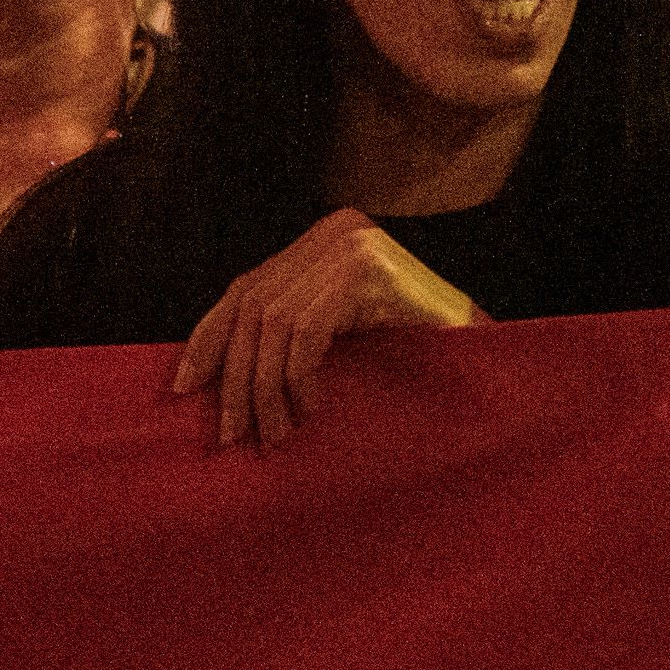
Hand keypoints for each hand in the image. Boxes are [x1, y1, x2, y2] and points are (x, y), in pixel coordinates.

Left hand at [168, 206, 483, 450]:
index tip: (184, 384)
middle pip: (253, 308)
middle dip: (233, 376)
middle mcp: (332, 234)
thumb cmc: (416, 337)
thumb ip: (292, 325)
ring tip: (272, 435)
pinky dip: (298, 376)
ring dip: (264, 388)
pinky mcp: (365, 273)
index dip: (208, 337)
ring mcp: (349, 249)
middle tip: (229, 432)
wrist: (485, 336)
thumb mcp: (344, 322)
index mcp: (323, 238)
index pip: (246, 287)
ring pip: (272, 323)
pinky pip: (305, 331)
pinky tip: (311, 407)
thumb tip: (216, 367)